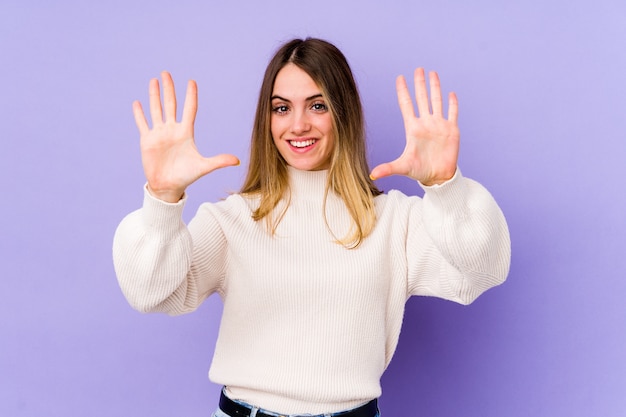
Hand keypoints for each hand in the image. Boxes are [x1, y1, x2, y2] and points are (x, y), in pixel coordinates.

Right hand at [132, 71, 239, 202]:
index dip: (190, 96)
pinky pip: (143, 123)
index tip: (191, 81)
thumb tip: (237, 161)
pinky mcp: (147, 140)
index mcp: (186, 133)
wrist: (168, 186)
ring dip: (154, 95)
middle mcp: (172, 130)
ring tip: (153, 80)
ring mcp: (159, 134)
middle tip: (166, 73)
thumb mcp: (203, 167)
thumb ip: (219, 161)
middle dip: (168, 89)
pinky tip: (137, 102)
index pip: (189, 109)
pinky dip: (139, 114)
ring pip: (156, 109)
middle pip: (170, 104)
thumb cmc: (186, 176)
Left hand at [370, 68, 458, 185]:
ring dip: (435, 87)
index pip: (407, 105)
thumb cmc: (419, 171)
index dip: (403, 91)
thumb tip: (371, 175)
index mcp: (413, 128)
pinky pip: (453, 113)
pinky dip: (452, 103)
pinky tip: (451, 93)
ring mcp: (439, 125)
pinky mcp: (451, 130)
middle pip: (422, 98)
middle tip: (418, 69)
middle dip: (419, 83)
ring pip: (437, 101)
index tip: (400, 77)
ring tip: (433, 73)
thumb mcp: (402, 167)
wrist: (438, 177)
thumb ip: (388, 168)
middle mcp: (426, 123)